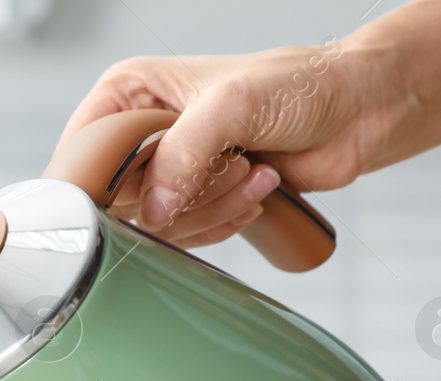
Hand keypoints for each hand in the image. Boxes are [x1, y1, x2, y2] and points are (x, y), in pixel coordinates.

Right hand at [58, 42, 401, 247]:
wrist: (356, 112)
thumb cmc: (301, 85)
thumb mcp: (230, 106)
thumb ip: (181, 156)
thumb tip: (152, 209)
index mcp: (131, 92)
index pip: (84, 149)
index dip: (102, 181)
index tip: (136, 197)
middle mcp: (142, 132)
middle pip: (119, 197)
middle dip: (177, 195)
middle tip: (224, 167)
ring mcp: (170, 171)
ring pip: (155, 224)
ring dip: (210, 208)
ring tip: (249, 171)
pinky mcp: (198, 201)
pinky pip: (188, 235)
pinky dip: (225, 220)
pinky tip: (255, 189)